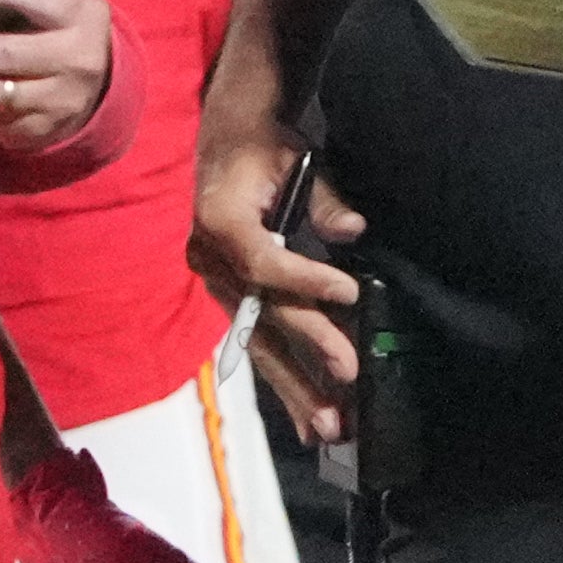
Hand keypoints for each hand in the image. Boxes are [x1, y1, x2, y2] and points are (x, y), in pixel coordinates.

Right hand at [187, 132, 363, 443]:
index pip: (264, 265)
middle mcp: (210, 259)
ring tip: (326, 426)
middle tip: (346, 382)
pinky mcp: (228, 296)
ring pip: (258, 342)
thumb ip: (322, 199)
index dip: (307, 282)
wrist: (226, 137)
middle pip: (261, 318)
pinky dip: (284, 375)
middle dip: (304, 357)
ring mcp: (216, 282)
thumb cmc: (262, 144)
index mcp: (221, 222)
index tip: (350, 294)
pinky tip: (305, 413)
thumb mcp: (293, 156)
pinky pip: (257, 340)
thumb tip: (353, 230)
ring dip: (294, 386)